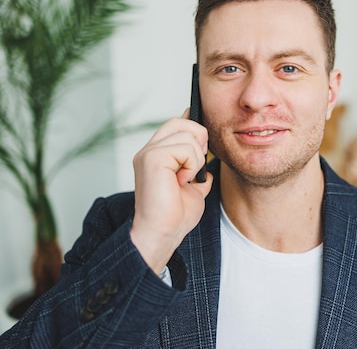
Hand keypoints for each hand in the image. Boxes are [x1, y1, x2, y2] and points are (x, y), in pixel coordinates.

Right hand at [130, 110, 212, 273]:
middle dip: (198, 139)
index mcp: (156, 155)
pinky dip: (191, 166)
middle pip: (180, 122)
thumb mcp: (193, 186)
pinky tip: (181, 182)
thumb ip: (197, 168)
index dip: (193, 128)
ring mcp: (148, 153)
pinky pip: (185, 148)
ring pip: (187, 134)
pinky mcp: (152, 158)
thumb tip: (208, 154)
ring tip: (185, 179)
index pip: (176, 125)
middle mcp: (149, 150)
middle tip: (196, 166)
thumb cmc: (175, 215)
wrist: (163, 233)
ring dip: (196, 159)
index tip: (204, 145)